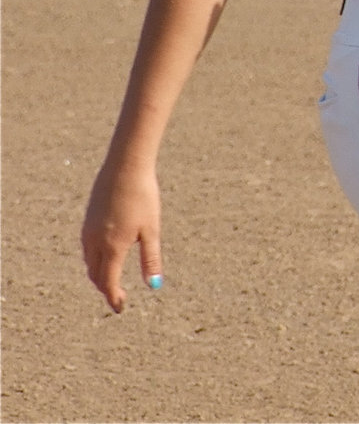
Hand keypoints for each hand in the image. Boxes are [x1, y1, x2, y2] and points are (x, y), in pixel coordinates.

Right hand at [80, 162, 163, 312]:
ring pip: (89, 262)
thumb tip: (155, 285)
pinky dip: (94, 259)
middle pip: (96, 275)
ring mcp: (88, 230)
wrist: (125, 168)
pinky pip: (87, 248)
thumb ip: (151, 258)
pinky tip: (105, 256)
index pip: (108, 282)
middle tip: (118, 297)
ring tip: (112, 280)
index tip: (120, 309)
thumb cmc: (143, 197)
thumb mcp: (151, 229)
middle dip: (106, 288)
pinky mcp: (88, 219)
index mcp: (113, 247)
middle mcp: (95, 242)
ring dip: (99, 275)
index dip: (113, 298)